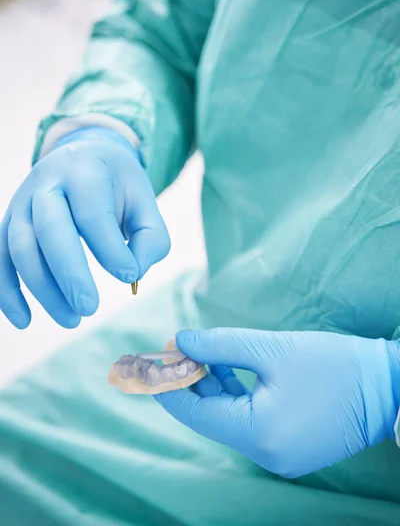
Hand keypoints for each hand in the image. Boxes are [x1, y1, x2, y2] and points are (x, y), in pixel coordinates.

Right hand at [0, 127, 169, 328]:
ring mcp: (22, 202)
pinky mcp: (9, 222)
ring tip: (71, 320)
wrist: (84, 155)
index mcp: (85, 171)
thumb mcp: (145, 201)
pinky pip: (0, 258)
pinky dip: (6, 292)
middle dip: (69, 273)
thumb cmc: (117, 186)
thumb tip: (131, 276)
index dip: (109, 249)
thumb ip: (150, 238)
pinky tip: (24, 320)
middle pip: (49, 229)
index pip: (92, 213)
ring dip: (43, 289)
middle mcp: (47, 182)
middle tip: (90, 308)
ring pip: (21, 247)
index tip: (129, 277)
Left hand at [156, 328, 399, 477]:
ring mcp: (280, 456)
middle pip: (210, 416)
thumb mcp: (272, 348)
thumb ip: (220, 345)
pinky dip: (234, 396)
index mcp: (258, 434)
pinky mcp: (291, 447)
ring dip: (210, 386)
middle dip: (188, 381)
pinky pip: (249, 422)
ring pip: (228, 418)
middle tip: (173, 347)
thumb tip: (180, 340)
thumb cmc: (335, 364)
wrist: (390, 386)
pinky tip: (223, 369)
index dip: (169, 384)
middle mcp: (265, 454)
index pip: (195, 412)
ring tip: (196, 351)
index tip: (149, 360)